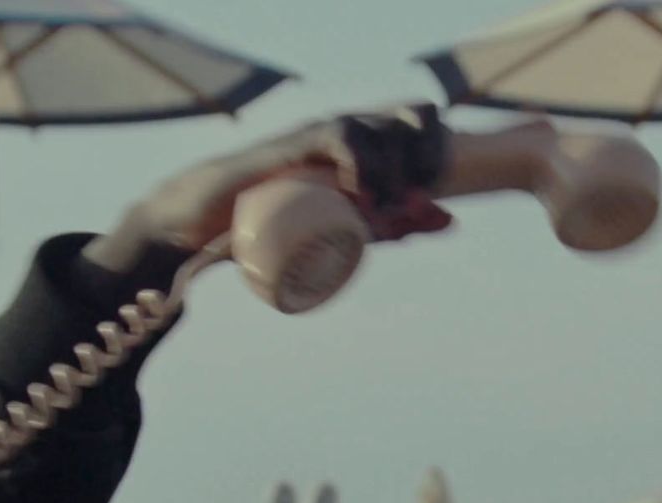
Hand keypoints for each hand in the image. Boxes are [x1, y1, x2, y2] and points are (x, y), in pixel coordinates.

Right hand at [81, 104, 454, 280]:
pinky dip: (361, 165)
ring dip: (394, 169)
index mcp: (368, 142)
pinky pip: (342, 137)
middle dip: (426, 156)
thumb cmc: (280, 227)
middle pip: (412, 114)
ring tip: (384, 210)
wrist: (209, 225)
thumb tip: (451, 220)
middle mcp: (349, 128)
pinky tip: (359, 197)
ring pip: (378, 126)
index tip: (432, 196)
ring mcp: (320, 133)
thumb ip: (397, 224)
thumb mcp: (348, 228)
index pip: (423, 121)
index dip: (440, 151)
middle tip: (416, 200)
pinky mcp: (296, 144)